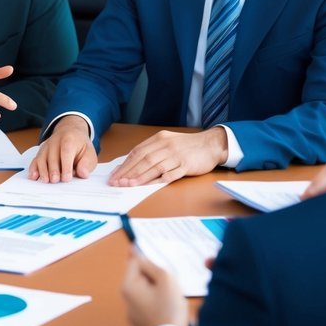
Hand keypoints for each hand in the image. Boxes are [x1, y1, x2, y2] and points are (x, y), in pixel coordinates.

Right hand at [29, 116, 96, 182]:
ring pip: (41, 157)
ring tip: (46, 180)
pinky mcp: (41, 152)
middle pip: (52, 155)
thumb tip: (83, 173)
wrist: (70, 132)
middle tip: (55, 180)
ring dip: (42, 170)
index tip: (66, 178)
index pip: (66, 151)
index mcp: (70, 139)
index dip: (66, 165)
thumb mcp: (89, 153)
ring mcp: (47, 146)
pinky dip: (33, 168)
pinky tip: (34, 177)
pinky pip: (35, 160)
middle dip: (53, 169)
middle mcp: (56, 141)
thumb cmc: (80, 145)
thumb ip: (87, 164)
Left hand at [108, 128, 226, 186]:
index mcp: (159, 139)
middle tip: (116, 182)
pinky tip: (148, 186)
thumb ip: (152, 150)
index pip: (137, 152)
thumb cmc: (187, 146)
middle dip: (128, 172)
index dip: (125, 164)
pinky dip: (158, 180)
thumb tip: (132, 163)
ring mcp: (176, 155)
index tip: (114, 175)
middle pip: (143, 160)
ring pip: (154, 167)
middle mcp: (166, 146)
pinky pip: (170, 174)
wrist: (210, 144)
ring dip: (139, 177)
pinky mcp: (186, 165)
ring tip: (127, 185)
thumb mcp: (168, 142)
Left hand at [121, 252, 187, 325]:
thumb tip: (139, 257)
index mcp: (129, 286)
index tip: (150, 248)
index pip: (133, 262)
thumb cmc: (168, 309)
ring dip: (157, 287)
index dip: (144, 255)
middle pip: (139, 276)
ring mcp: (133, 312)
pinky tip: (169, 306)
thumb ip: (152, 266)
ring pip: (145, 290)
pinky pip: (149, 304)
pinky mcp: (142, 322)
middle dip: (153, 274)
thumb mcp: (165, 279)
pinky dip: (158, 301)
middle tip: (168, 278)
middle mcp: (126, 299)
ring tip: (172, 294)